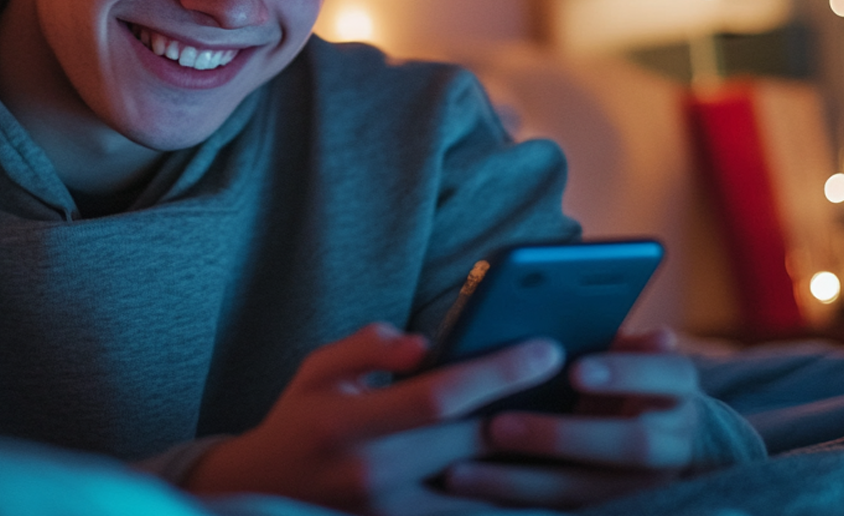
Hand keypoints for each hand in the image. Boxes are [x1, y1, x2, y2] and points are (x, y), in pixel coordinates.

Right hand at [185, 322, 563, 514]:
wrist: (259, 494)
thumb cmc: (299, 421)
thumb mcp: (319, 369)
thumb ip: (368, 348)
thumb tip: (423, 344)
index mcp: (348, 424)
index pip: (438, 396)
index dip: (498, 372)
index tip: (546, 348)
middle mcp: (371, 477)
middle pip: (473, 446)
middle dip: (534, 413)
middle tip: (584, 389)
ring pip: (484, 498)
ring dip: (536, 471)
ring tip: (584, 439)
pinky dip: (509, 505)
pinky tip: (549, 486)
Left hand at [442, 327, 743, 507]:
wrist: (667, 436)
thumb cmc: (627, 376)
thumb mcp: (627, 351)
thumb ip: (608, 335)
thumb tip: (571, 316)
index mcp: (676, 387)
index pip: (670, 374)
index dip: (626, 372)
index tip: (576, 371)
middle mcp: (673, 440)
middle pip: (630, 444)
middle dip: (563, 436)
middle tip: (498, 427)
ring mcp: (645, 484)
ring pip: (588, 491)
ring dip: (521, 483)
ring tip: (460, 472)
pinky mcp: (610, 509)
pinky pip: (563, 511)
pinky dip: (512, 502)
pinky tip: (466, 493)